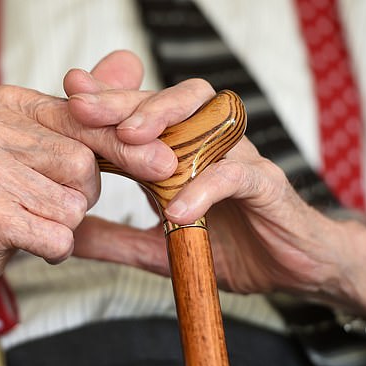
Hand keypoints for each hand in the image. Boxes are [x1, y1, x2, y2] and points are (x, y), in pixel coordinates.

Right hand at [0, 50, 213, 365]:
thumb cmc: (5, 197)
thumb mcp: (48, 149)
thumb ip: (90, 112)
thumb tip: (131, 64)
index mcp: (9, 103)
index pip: (85, 119)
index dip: (126, 146)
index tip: (164, 163)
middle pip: (84, 165)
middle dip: (82, 194)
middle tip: (50, 202)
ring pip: (73, 205)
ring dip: (65, 224)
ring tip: (31, 219)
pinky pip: (57, 237)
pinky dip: (54, 249)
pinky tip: (27, 241)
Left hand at [69, 91, 365, 321]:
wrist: (296, 269)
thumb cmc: (233, 248)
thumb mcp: (162, 249)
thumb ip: (119, 240)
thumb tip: (71, 238)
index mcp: (182, 156)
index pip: (143, 118)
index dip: (108, 104)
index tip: (69, 95)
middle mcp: (210, 147)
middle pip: (169, 102)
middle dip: (125, 100)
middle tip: (84, 104)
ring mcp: (239, 160)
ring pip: (208, 117)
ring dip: (166, 121)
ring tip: (129, 139)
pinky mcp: (266, 185)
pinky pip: (235, 175)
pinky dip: (205, 188)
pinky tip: (178, 209)